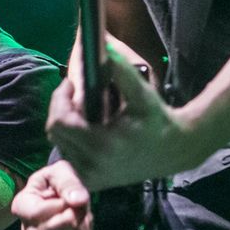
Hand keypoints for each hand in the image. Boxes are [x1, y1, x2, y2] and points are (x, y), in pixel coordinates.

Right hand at [11, 161, 92, 229]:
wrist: (69, 193)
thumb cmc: (58, 181)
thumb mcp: (61, 172)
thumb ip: (68, 183)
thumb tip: (78, 201)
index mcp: (23, 206)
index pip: (36, 214)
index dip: (59, 207)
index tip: (72, 199)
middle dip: (68, 223)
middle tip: (81, 210)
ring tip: (85, 220)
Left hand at [48, 47, 206, 189]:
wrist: (174, 151)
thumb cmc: (158, 120)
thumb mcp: (143, 94)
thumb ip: (122, 71)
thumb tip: (105, 47)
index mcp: (103, 146)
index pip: (60, 122)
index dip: (60, 99)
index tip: (71, 84)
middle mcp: (93, 166)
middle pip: (55, 132)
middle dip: (62, 109)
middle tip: (78, 95)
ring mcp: (91, 177)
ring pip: (59, 144)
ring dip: (66, 123)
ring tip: (87, 111)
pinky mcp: (92, 182)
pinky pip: (69, 155)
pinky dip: (72, 138)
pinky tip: (89, 128)